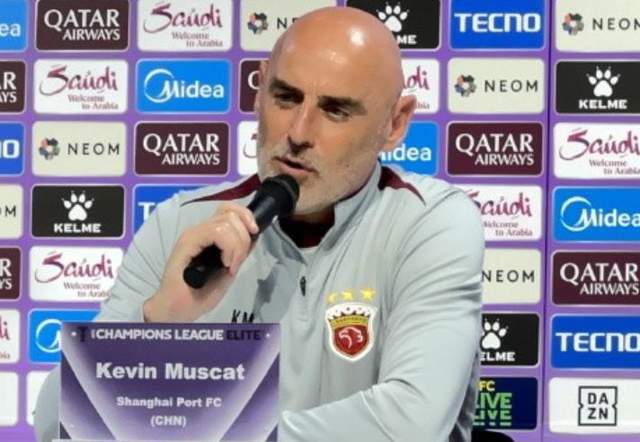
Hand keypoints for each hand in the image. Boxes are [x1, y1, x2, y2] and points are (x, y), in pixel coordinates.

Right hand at [143, 202, 258, 321]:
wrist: (178, 309)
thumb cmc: (200, 293)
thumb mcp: (229, 269)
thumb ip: (239, 251)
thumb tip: (254, 236)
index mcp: (209, 234)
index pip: (230, 209)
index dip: (246, 217)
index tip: (254, 234)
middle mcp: (200, 230)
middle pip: (231, 213)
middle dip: (244, 237)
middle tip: (238, 261)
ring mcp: (193, 235)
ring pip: (227, 222)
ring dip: (237, 246)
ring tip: (230, 265)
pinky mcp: (187, 242)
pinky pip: (218, 232)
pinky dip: (229, 248)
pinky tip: (225, 264)